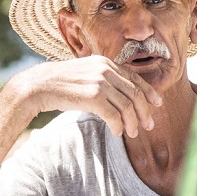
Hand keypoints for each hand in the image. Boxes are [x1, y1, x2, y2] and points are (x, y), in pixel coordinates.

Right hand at [15, 55, 162, 137]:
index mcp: (105, 63)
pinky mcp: (93, 96)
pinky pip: (114, 116)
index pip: (135, 78)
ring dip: (133, 122)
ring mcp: (100, 82)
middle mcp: (105, 70)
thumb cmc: (61, 83)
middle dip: (145, 111)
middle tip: (148, 125)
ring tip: (133, 133)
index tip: (157, 104)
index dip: (149, 92)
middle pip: (135, 93)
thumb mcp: (85, 74)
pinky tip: (117, 132)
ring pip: (128, 106)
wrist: (39, 86)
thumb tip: (121, 97)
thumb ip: (103, 79)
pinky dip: (118, 126)